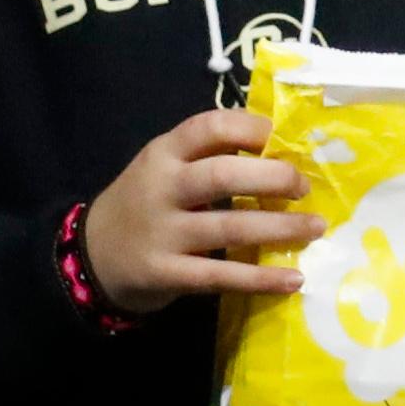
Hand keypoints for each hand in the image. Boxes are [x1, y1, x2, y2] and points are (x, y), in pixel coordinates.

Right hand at [82, 111, 325, 314]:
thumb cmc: (147, 202)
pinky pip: (220, 276)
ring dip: (280, 228)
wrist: (89, 257)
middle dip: (274, 177)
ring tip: (316, 228)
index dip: (252, 128)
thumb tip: (285, 147)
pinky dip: (260, 278)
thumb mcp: (167, 166)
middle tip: (304, 187)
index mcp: (164, 153)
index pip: (210, 126)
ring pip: (230, 228)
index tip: (284, 138)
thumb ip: (213, 153)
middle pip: (223, 175)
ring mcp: (162, 234)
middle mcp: (162, 189)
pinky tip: (293, 279)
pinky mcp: (165, 274)